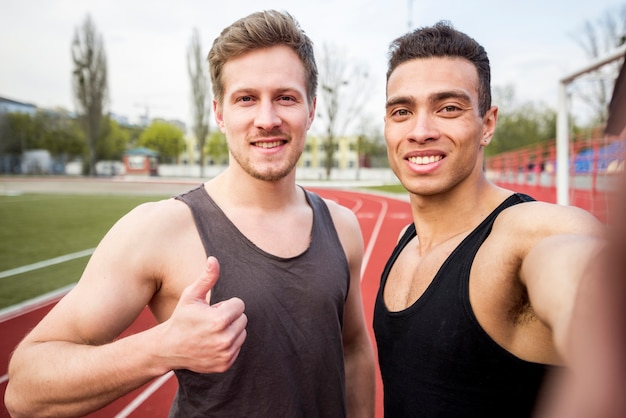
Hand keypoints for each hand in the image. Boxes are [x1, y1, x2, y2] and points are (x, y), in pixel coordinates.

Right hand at [162, 256, 246, 372]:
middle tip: (210, 320)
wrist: (169, 347)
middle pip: (243, 318)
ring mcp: (226, 354)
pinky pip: (238, 347)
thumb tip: (214, 259)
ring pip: (242, 333)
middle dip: (229, 316)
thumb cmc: (181, 318)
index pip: (240, 305)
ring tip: (211, 331)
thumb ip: (207, 278)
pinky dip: (229, 344)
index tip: (212, 309)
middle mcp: (225, 339)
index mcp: (219, 320)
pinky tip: (212, 342)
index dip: (226, 304)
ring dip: (231, 330)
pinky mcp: (225, 364)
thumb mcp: (191, 295)